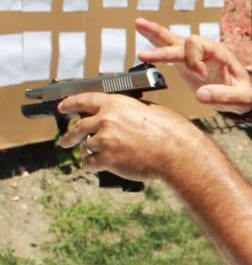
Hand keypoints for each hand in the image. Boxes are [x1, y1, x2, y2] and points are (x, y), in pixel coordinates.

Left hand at [57, 92, 208, 180]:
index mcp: (116, 104)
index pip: (85, 100)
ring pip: (85, 146)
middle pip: (78, 127)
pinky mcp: (107, 160)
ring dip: (89, 150)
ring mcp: (104, 140)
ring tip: (95, 154)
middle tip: (67, 140)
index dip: (70, 103)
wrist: (177, 152)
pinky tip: (99, 165)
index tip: (62, 107)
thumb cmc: (171, 131)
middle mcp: (106, 120)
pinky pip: (90, 163)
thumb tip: (123, 117)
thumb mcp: (150, 110)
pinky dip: (93, 164)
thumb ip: (130, 111)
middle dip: (70, 135)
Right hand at [135, 17, 251, 113]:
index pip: (197, 46)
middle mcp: (204, 50)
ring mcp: (194, 57)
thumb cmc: (245, 94)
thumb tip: (201, 96)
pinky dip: (156, 44)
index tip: (201, 77)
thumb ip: (223, 96)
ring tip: (138, 23)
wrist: (245, 95)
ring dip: (155, 35)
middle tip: (144, 56)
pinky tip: (142, 32)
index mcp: (218, 52)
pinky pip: (169, 52)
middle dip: (163, 49)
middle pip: (181, 41)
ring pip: (173, 42)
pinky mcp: (186, 65)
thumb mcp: (240, 97)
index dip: (194, 61)